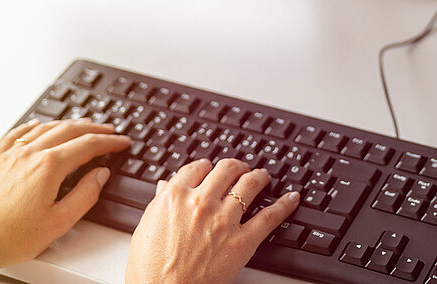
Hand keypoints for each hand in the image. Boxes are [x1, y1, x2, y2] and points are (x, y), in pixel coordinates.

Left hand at [0, 118, 129, 277]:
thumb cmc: (11, 237)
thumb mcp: (59, 222)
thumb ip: (85, 194)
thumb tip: (100, 174)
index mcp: (48, 167)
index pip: (87, 145)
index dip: (109, 142)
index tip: (121, 142)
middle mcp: (29, 154)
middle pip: (68, 130)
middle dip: (93, 128)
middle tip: (108, 130)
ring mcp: (9, 154)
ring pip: (44, 128)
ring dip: (67, 124)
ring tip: (81, 125)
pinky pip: (16, 133)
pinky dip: (33, 126)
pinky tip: (38, 125)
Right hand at [126, 158, 299, 283]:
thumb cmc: (150, 270)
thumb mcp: (145, 229)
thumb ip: (159, 203)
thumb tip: (164, 187)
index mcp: (175, 197)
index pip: (197, 168)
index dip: (206, 166)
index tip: (210, 167)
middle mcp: (201, 202)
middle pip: (226, 170)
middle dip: (235, 167)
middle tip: (240, 169)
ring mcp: (224, 220)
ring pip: (249, 185)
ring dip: (259, 176)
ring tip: (263, 176)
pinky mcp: (243, 240)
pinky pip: (270, 216)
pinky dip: (284, 205)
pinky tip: (291, 199)